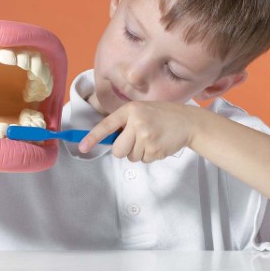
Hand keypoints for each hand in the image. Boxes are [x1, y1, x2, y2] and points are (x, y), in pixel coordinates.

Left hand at [79, 101, 199, 162]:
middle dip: (123, 149)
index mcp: (130, 110)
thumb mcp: (141, 111)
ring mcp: (146, 137)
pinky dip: (148, 155)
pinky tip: (158, 143)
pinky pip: (143, 160)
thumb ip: (125, 122)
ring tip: (151, 138)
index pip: (107, 125)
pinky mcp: (155, 150)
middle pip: (117, 150)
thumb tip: (109, 140)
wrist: (188, 121)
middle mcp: (137, 122)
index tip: (82, 147)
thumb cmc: (162, 115)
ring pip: (130, 156)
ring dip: (138, 152)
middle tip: (136, 140)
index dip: (93, 137)